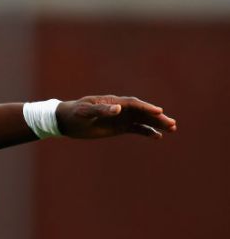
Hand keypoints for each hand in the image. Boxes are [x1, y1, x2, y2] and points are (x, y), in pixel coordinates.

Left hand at [56, 95, 176, 139]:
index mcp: (113, 101)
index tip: (159, 112)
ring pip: (143, 120)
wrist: (67, 121)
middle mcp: (120, 108)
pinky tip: (157, 136)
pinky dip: (147, 132)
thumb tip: (118, 108)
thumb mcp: (85, 112)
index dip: (146, 107)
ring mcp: (121, 118)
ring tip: (172, 129)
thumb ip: (101, 110)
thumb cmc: (74, 114)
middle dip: (157, 117)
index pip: (134, 104)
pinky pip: (137, 128)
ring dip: (156, 124)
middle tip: (172, 124)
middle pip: (143, 112)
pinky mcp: (119, 127)